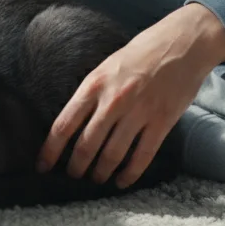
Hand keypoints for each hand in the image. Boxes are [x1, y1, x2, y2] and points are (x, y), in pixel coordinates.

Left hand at [36, 3, 224, 187]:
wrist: (182, 43)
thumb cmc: (141, 53)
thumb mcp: (107, 66)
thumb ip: (91, 92)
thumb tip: (73, 121)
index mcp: (94, 85)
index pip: (64, 125)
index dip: (50, 150)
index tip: (42, 166)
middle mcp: (113, 101)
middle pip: (86, 146)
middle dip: (76, 167)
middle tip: (72, 176)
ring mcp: (138, 112)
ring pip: (112, 155)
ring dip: (101, 173)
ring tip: (96, 180)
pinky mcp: (162, 122)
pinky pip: (142, 156)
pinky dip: (130, 174)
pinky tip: (122, 182)